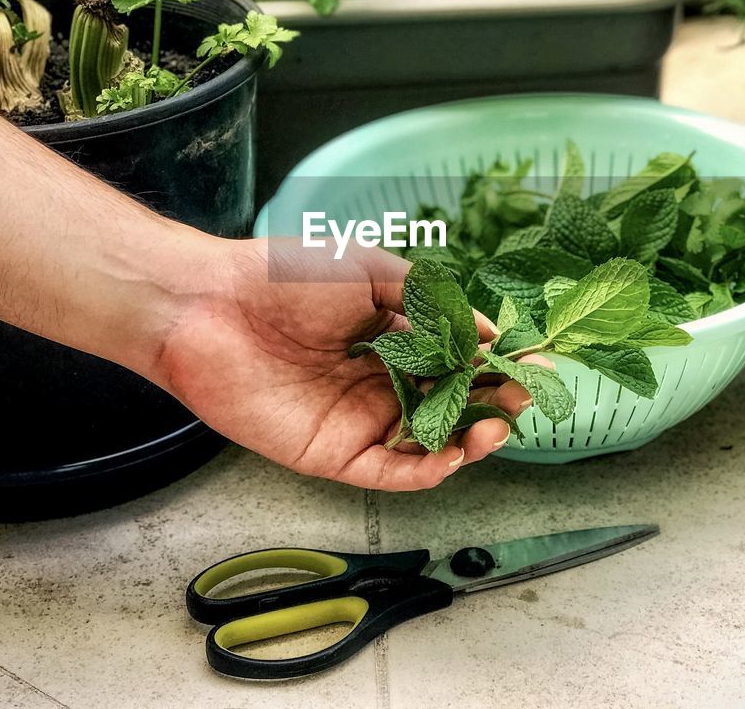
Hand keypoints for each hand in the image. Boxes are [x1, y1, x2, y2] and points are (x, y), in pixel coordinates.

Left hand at [148, 238, 534, 490]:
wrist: (210, 304)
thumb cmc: (284, 276)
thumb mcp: (370, 271)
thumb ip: (428, 302)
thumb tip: (484, 331)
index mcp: (389, 338)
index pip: (455, 360)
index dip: (495, 364)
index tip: (534, 362)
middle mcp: (378, 383)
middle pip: (449, 405)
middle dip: (493, 403)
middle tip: (525, 396)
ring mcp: (357, 420)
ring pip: (427, 444)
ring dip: (469, 441)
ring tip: (497, 426)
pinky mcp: (331, 453)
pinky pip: (389, 472)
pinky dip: (426, 471)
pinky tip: (454, 455)